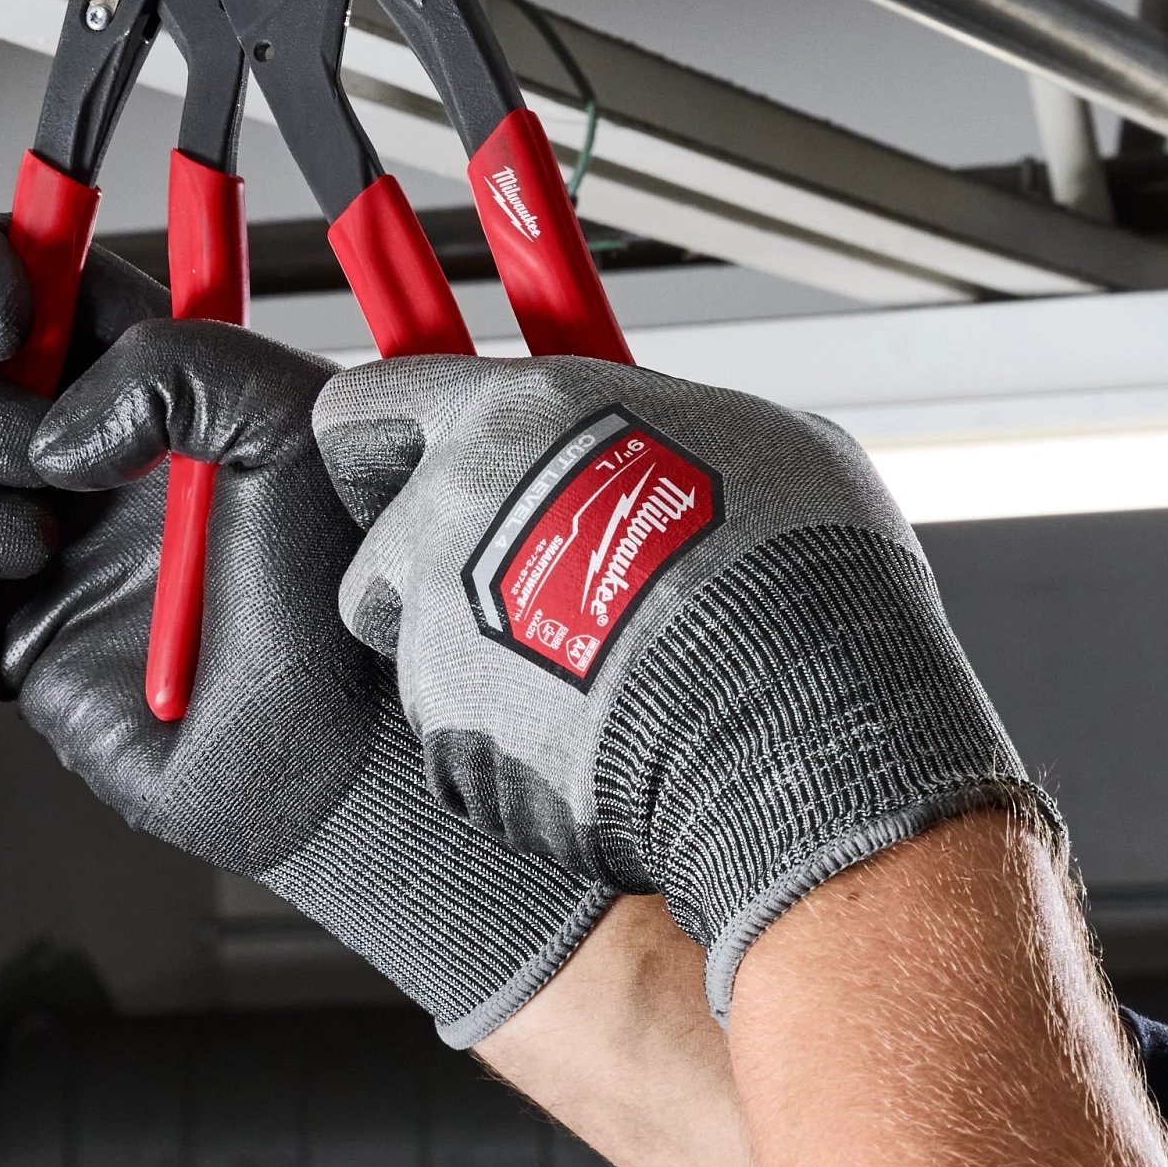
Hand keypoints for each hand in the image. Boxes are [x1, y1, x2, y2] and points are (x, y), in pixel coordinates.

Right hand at [0, 213, 611, 1043]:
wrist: (336, 747)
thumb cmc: (344, 586)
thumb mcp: (294, 426)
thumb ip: (177, 367)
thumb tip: (55, 435)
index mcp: (135, 370)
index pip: (11, 273)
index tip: (3, 322)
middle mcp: (67, 445)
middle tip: (42, 471)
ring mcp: (21, 541)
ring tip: (38, 556)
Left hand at [312, 352, 1048, 1012]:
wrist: (801, 722)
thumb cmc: (798, 573)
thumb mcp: (758, 442)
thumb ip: (667, 436)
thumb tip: (678, 449)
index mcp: (512, 423)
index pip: (366, 408)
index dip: (385, 448)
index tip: (413, 470)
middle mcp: (449, 522)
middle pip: (381, 555)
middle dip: (437, 584)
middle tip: (525, 604)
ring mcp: (440, 643)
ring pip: (425, 664)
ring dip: (487, 678)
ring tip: (595, 691)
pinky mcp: (457, 747)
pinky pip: (469, 752)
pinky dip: (518, 758)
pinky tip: (606, 752)